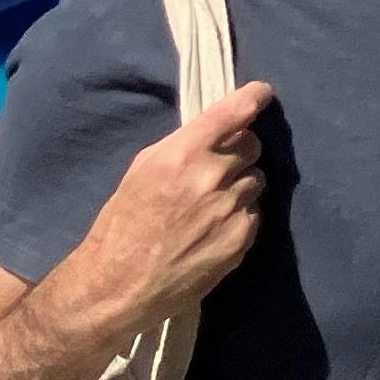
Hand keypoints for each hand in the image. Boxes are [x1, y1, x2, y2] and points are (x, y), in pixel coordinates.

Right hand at [57, 79, 272, 338]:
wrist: (117, 285)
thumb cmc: (123, 223)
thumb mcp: (143, 169)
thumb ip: (183, 145)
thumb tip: (219, 130)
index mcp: (183, 153)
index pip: (234, 112)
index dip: (253, 97)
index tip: (262, 93)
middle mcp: (212, 177)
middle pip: (252, 145)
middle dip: (238, 152)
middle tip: (216, 170)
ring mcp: (230, 209)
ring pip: (255, 180)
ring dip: (239, 187)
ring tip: (210, 207)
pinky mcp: (240, 239)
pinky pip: (253, 213)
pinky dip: (239, 217)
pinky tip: (213, 231)